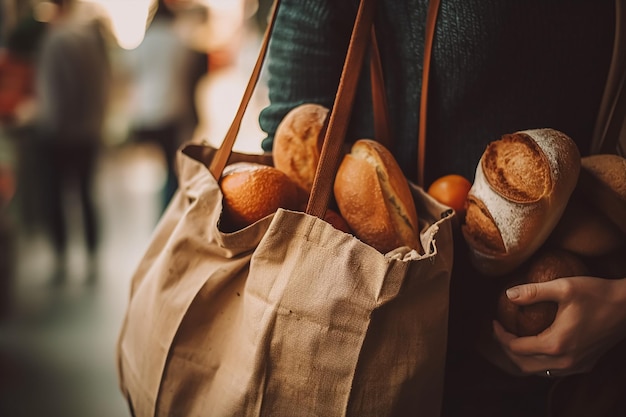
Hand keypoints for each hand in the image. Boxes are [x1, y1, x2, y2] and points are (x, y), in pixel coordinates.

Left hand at [492, 276, 625, 377]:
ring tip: (513, 338)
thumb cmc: (597, 294)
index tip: (495, 321)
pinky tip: (536, 345)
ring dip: (522, 358)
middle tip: (500, 332)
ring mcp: (576, 366)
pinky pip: (553, 370)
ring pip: (538, 371)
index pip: (516, 348)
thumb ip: (533, 292)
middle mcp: (565, 361)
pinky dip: (538, 361)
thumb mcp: (563, 287)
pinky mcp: (585, 364)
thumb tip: (508, 295)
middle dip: (507, 349)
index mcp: (556, 344)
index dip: (500, 335)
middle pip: (523, 364)